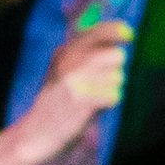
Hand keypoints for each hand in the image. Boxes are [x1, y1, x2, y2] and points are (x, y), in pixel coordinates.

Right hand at [15, 16, 130, 164]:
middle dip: (115, 70)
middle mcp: (69, 62)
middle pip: (116, 55)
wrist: (35, 133)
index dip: (117, 31)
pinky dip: (108, 104)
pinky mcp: (82, 100)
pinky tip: (92, 109)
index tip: (129, 35)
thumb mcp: (64, 70)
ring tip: (91, 99)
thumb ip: (88, 52)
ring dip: (111, 89)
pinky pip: (114, 96)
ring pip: (117, 77)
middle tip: (98, 84)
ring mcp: (75, 80)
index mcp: (65, 52)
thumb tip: (123, 32)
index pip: (99, 31)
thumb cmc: (57, 102)